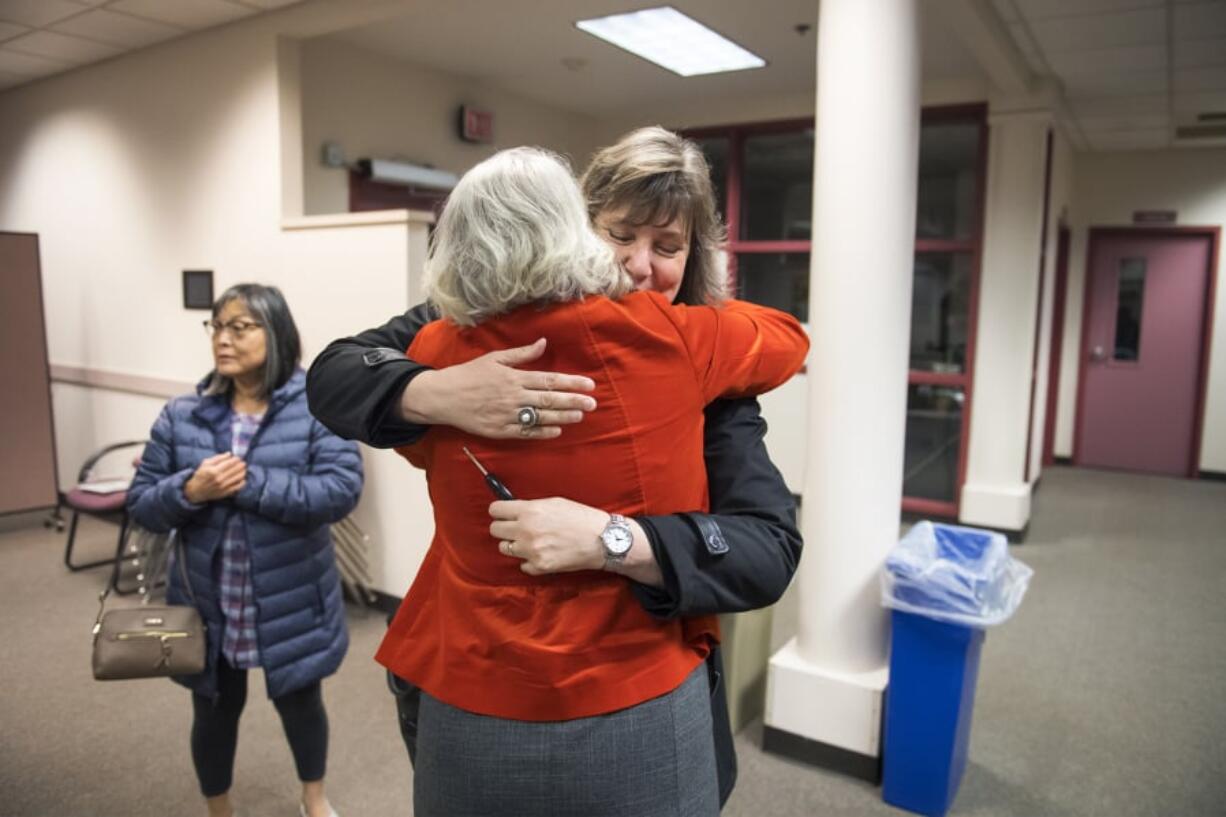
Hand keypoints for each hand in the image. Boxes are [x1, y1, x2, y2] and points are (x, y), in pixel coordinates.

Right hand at [184, 453, 246, 502]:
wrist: (196, 491)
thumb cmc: (200, 475)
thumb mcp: (205, 464)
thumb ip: (218, 458)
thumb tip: (229, 454)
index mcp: (213, 471)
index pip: (229, 463)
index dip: (236, 459)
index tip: (238, 458)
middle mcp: (219, 479)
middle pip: (235, 470)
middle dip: (241, 465)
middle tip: (243, 463)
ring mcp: (223, 487)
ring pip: (238, 477)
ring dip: (243, 472)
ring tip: (243, 469)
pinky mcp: (225, 493)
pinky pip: (238, 487)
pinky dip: (242, 482)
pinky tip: (242, 478)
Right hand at [399, 338, 596, 439]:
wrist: (443, 396)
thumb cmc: (469, 374)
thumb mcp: (495, 358)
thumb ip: (522, 354)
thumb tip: (544, 343)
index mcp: (514, 377)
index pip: (550, 380)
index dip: (572, 383)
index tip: (589, 385)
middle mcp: (514, 397)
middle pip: (550, 399)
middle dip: (573, 401)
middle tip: (592, 404)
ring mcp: (507, 415)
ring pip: (541, 417)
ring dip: (563, 417)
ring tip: (580, 416)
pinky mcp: (500, 430)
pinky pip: (526, 433)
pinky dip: (542, 432)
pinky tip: (557, 430)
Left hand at [488, 498, 607, 575]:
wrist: (602, 540)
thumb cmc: (581, 518)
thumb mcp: (554, 502)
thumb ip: (531, 507)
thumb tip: (514, 509)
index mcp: (530, 510)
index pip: (495, 510)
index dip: (499, 511)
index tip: (503, 513)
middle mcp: (526, 530)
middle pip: (495, 530)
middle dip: (504, 527)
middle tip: (516, 528)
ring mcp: (531, 550)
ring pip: (504, 548)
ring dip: (514, 544)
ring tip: (530, 541)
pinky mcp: (539, 566)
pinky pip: (521, 565)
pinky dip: (529, 560)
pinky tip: (541, 553)